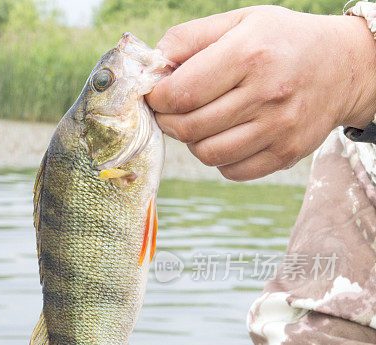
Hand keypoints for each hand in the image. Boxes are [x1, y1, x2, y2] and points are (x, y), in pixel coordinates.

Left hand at [145, 6, 375, 180]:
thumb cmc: (282, 41)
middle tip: (172, 111)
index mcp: (249, 53)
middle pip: (189, 128)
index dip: (158, 99)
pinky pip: (231, 171)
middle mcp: (266, 93)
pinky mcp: (287, 153)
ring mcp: (279, 127)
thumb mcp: (239, 22)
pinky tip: (225, 136)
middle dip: (169, 121)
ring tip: (199, 123)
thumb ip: (188, 38)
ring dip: (192, 142)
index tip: (156, 95)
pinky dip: (219, 159)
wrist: (347, 65)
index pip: (182, 93)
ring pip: (207, 154)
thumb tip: (150, 66)